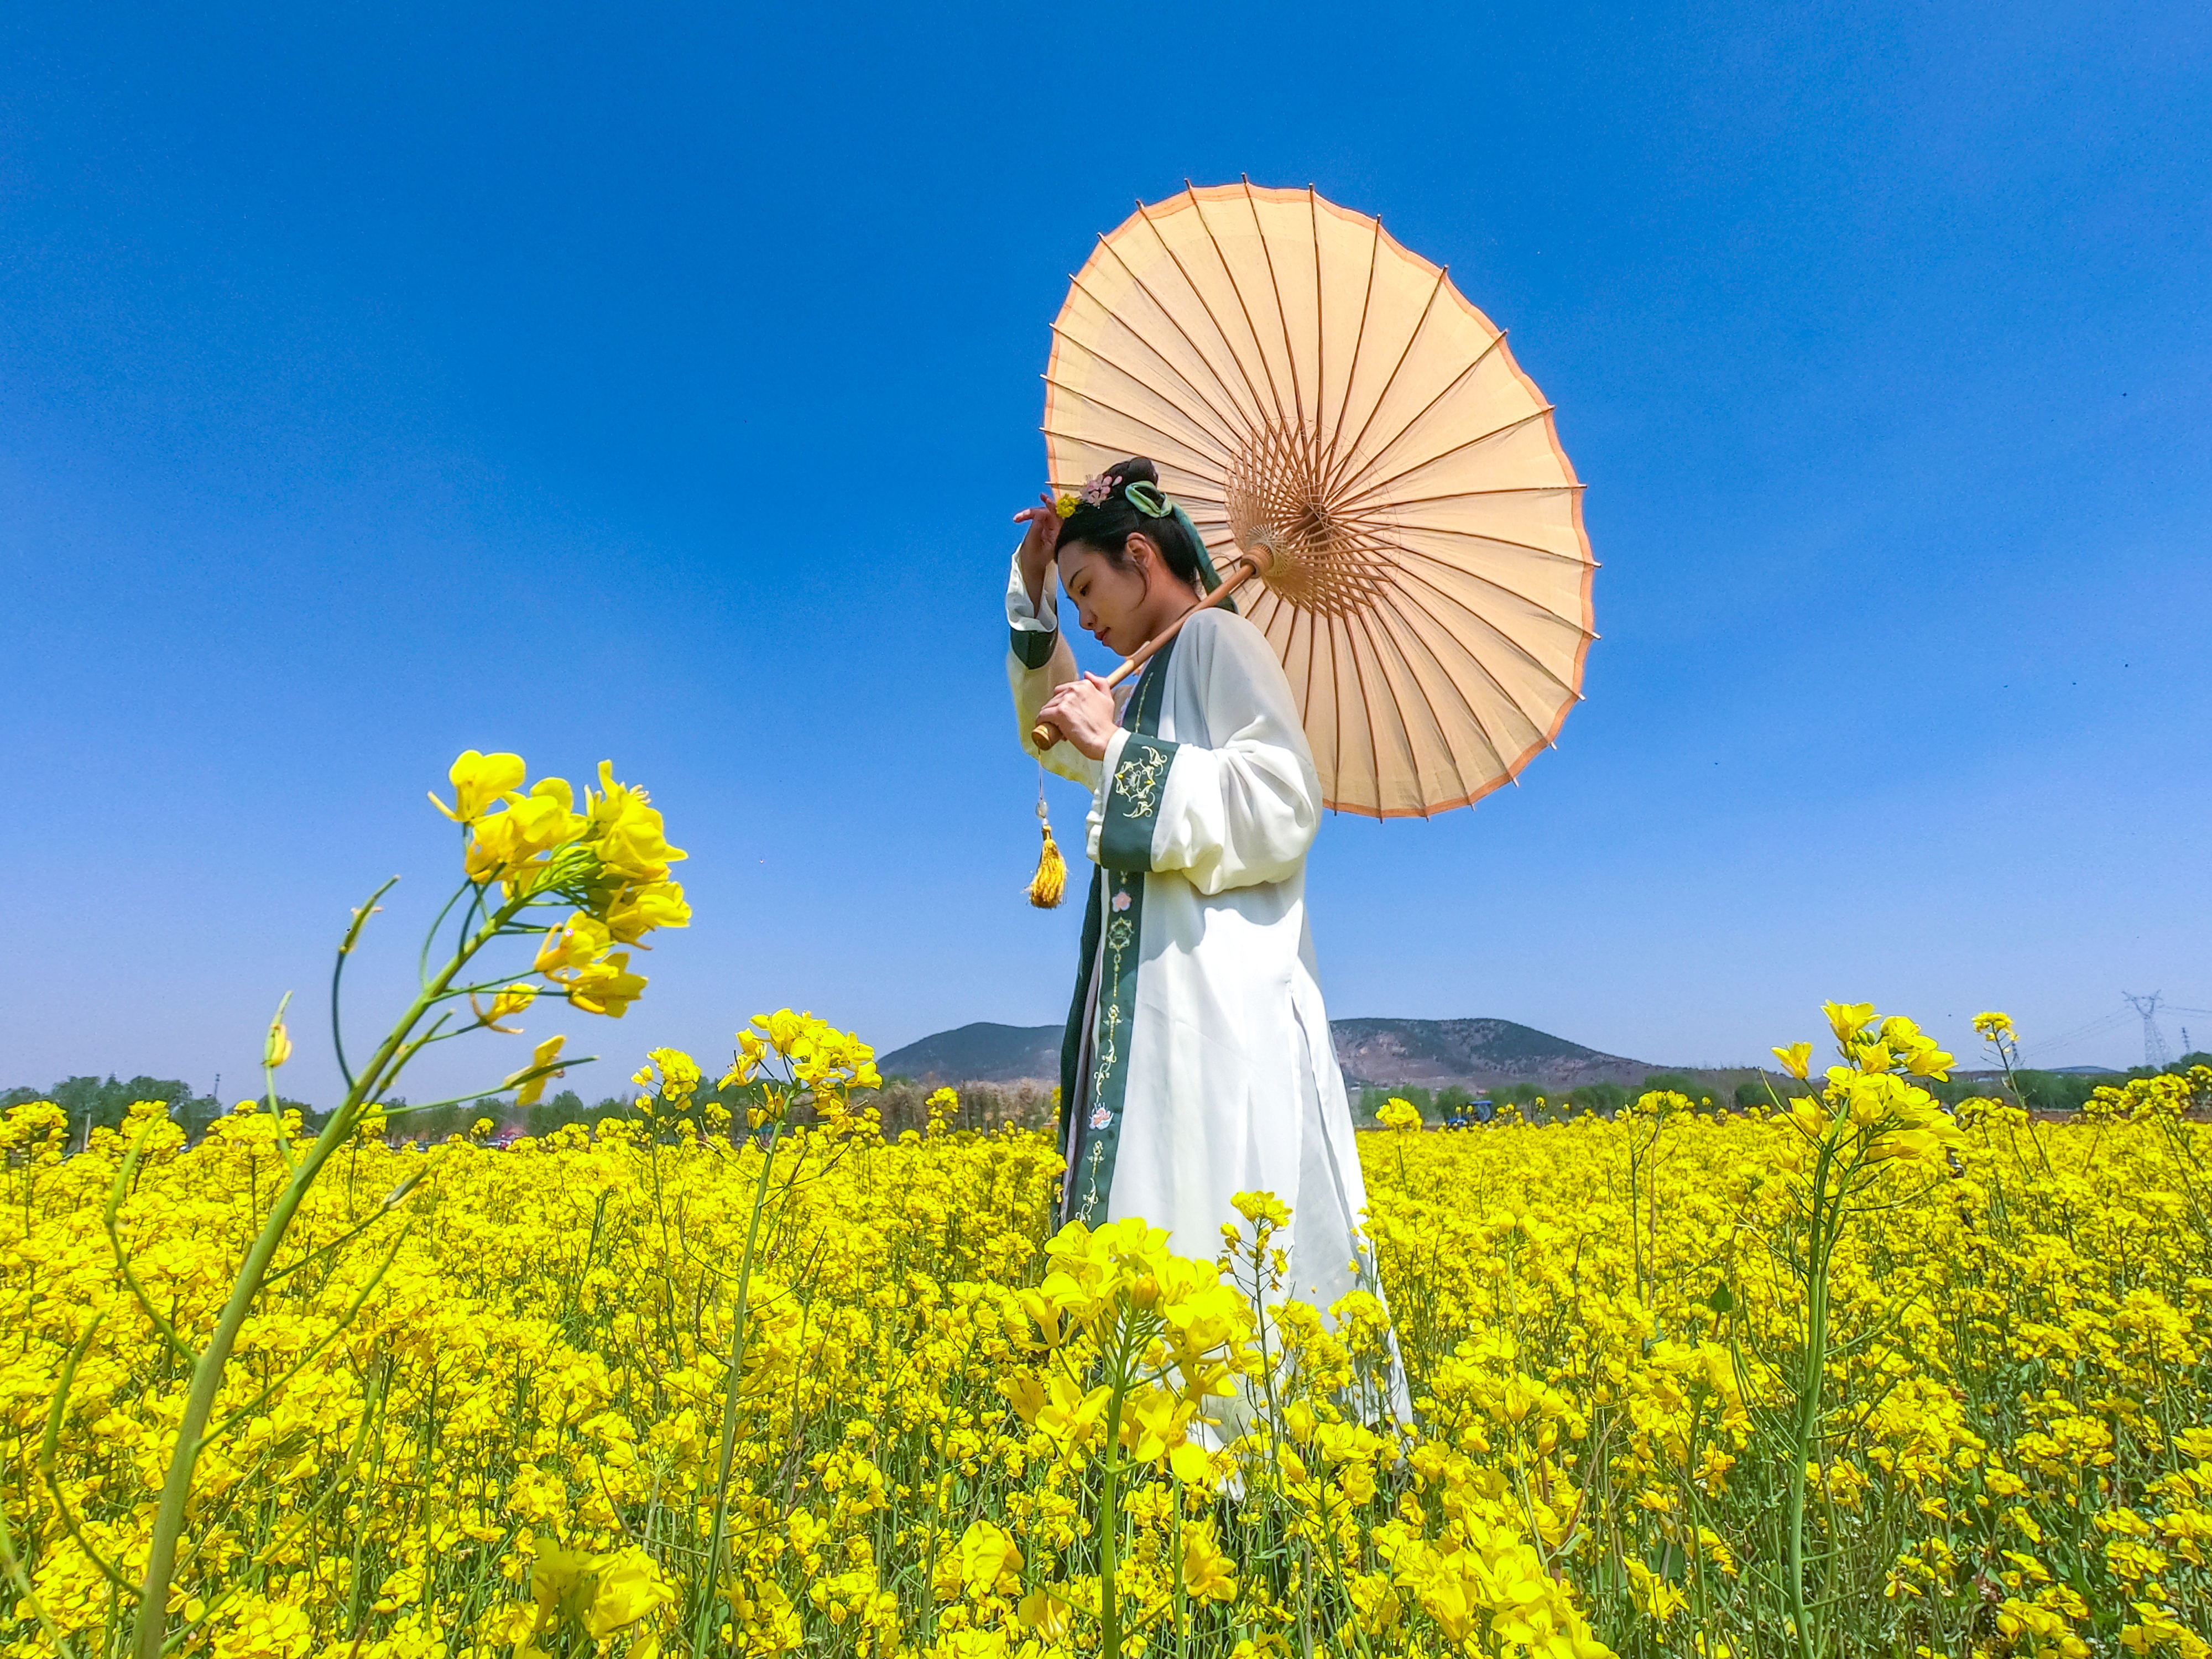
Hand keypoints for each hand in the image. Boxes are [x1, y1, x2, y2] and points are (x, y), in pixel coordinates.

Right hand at [1013, 491, 1061, 609]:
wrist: (1031, 569)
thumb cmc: (1033, 560)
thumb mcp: (1032, 544)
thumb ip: (1036, 527)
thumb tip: (1039, 513)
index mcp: (1058, 536)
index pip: (1058, 517)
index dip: (1052, 506)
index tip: (1044, 499)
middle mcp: (1057, 531)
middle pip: (1049, 513)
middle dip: (1035, 511)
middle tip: (1023, 514)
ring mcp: (1052, 529)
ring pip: (1043, 514)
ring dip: (1030, 514)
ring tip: (1018, 518)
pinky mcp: (1046, 528)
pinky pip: (1040, 518)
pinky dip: (1031, 516)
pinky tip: (1021, 516)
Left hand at [1038, 673, 1117, 760]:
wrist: (1105, 740)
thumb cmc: (1106, 724)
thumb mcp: (1108, 699)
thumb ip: (1100, 683)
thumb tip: (1087, 674)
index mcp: (1085, 685)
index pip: (1064, 690)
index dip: (1064, 703)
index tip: (1067, 713)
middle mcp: (1075, 689)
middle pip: (1055, 698)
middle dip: (1056, 709)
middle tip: (1062, 722)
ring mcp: (1066, 701)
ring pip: (1048, 706)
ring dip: (1050, 716)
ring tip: (1057, 727)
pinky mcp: (1059, 712)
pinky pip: (1043, 715)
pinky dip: (1042, 721)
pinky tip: (1045, 727)